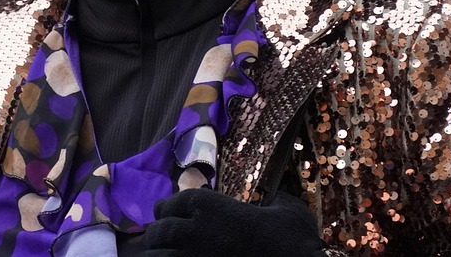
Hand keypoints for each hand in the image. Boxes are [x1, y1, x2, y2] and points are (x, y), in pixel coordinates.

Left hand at [143, 187, 327, 256]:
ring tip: (158, 254)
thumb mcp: (286, 210)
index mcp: (213, 206)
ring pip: (158, 251)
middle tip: (157, 236)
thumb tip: (276, 200)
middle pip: (161, 228)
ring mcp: (194, 254)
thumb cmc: (293, 239)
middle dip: (157, 232)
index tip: (164, 211)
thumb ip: (274, 201)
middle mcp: (197, 227)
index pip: (175, 202)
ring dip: (156, 251)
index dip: (167, 208)